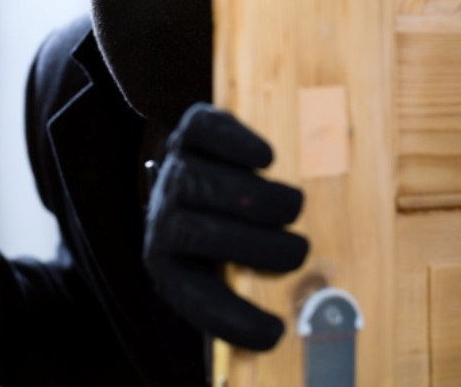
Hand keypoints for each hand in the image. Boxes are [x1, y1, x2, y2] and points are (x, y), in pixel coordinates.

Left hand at [142, 103, 308, 350]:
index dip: (233, 317)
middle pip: (194, 232)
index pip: (193, 298)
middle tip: (298, 250)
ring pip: (201, 183)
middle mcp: (163, 216)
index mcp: (169, 265)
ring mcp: (174, 169)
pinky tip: (266, 158)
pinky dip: (236, 142)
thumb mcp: (223, 268)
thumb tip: (292, 319)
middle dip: (254, 245)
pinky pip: (204, 130)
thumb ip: (246, 285)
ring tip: (293, 207)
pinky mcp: (189, 130)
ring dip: (256, 198)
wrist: (187, 172)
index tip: (275, 331)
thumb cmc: (219, 231)